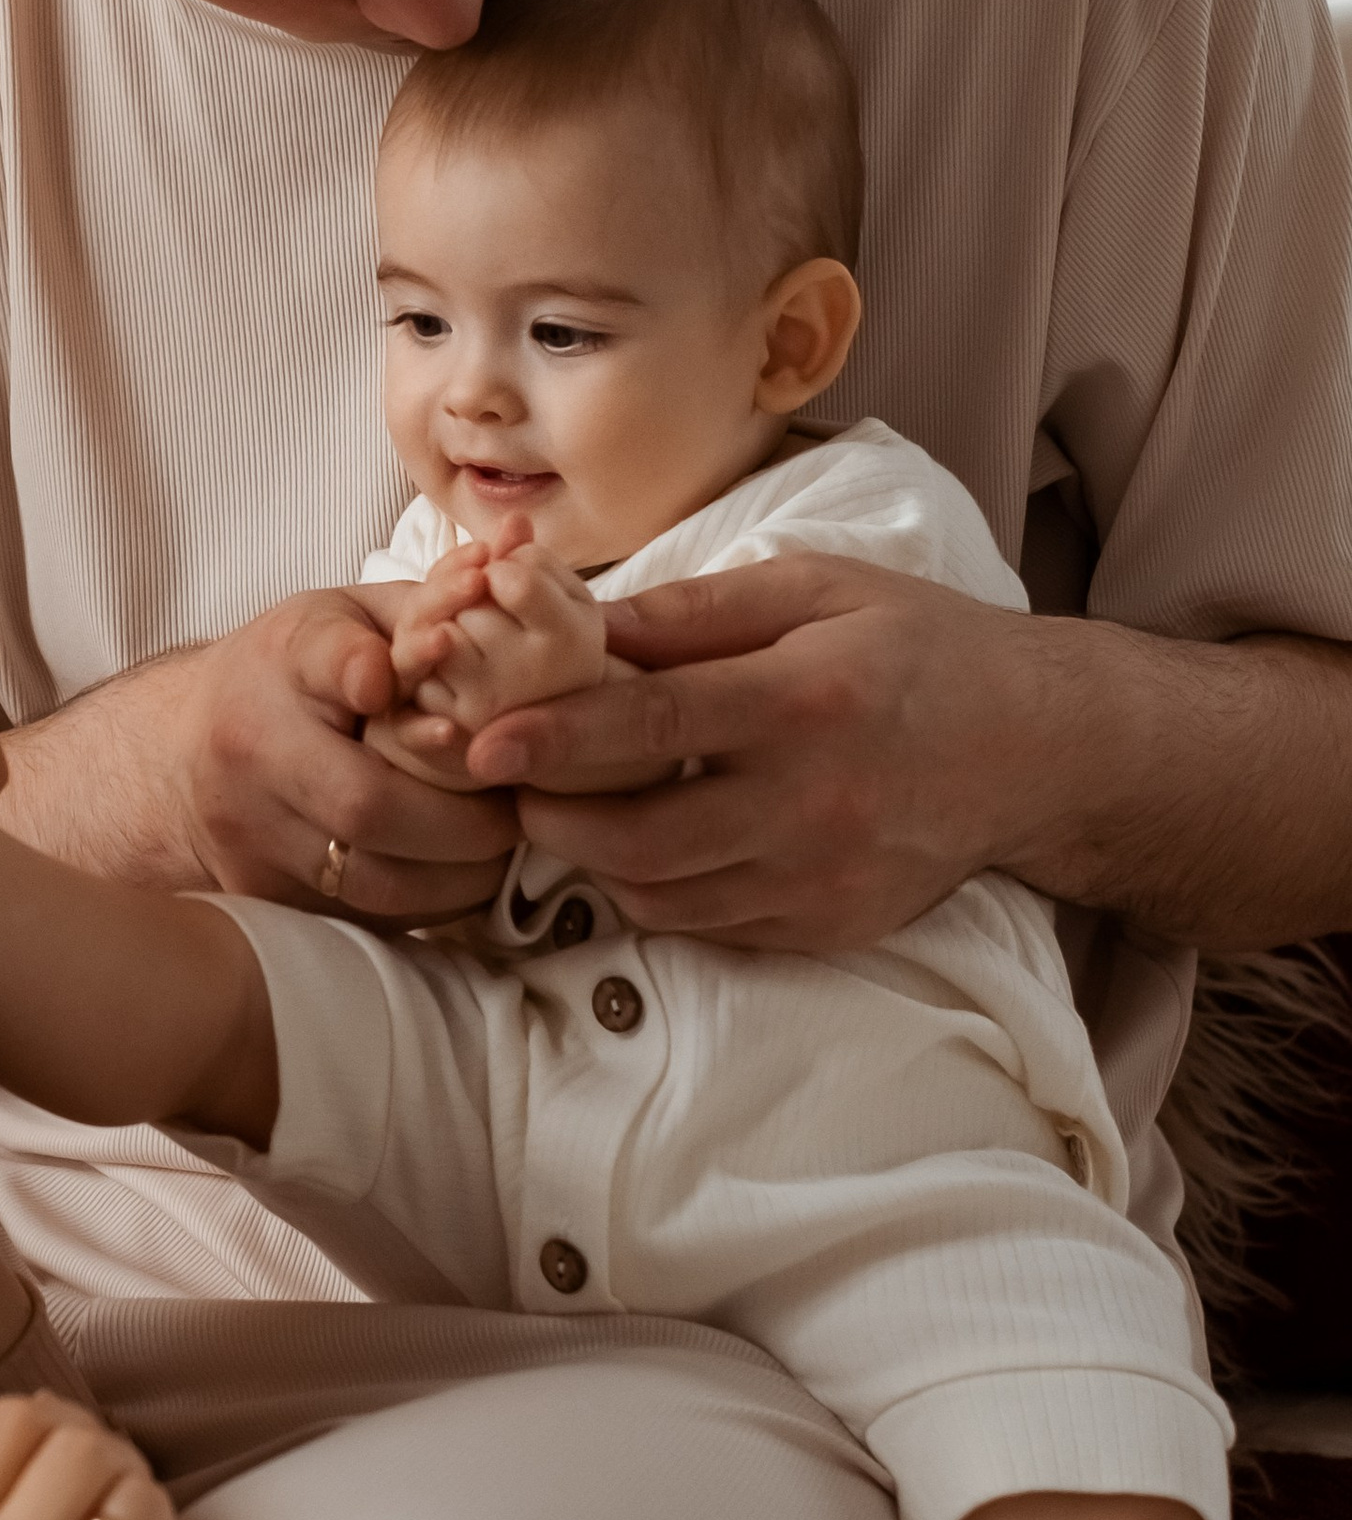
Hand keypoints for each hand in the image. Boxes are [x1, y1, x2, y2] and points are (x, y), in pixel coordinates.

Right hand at [11, 590, 517, 919]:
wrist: (181, 759)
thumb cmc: (288, 677)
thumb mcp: (341, 617)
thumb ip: (426, 601)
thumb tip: (512, 553)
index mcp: (277, 667)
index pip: (325, 661)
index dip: (379, 668)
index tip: (446, 652)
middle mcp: (251, 755)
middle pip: (369, 804)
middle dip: (466, 812)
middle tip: (520, 802)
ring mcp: (252, 837)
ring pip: (374, 882)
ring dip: (459, 871)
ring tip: (501, 843)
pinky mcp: (267, 899)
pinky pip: (365, 919)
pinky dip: (427, 904)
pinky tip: (459, 875)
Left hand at [393, 533, 608, 729]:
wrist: (554, 715)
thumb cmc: (555, 639)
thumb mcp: (562, 595)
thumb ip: (534, 556)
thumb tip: (513, 519)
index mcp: (570, 638)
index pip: (512, 580)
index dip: (504, 568)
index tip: (511, 579)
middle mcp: (531, 678)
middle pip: (472, 603)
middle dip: (472, 594)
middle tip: (491, 607)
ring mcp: (490, 705)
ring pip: (440, 633)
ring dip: (444, 620)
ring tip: (473, 631)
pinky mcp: (453, 724)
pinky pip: (417, 667)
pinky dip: (425, 653)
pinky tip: (452, 658)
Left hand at [459, 552, 1039, 950]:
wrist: (1038, 749)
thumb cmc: (919, 648)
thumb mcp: (815, 590)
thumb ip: (693, 611)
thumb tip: (579, 623)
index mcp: (806, 699)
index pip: (654, 728)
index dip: (557, 739)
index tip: (481, 744)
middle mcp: (813, 803)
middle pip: (639, 840)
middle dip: (551, 819)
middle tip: (514, 783)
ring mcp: (821, 879)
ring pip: (661, 898)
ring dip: (595, 861)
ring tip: (577, 808)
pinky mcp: (828, 929)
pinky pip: (706, 927)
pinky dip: (658, 892)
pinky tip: (654, 843)